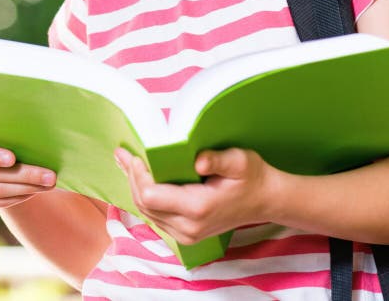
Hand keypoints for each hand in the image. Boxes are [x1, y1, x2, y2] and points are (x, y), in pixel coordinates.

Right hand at [0, 119, 55, 208]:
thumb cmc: (1, 123)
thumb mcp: (1, 118)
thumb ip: (10, 123)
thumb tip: (44, 126)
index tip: (13, 159)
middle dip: (24, 175)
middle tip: (50, 176)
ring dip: (25, 188)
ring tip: (48, 184)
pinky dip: (15, 197)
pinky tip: (34, 191)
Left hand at [114, 147, 280, 244]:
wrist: (265, 200)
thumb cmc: (252, 177)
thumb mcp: (240, 161)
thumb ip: (218, 159)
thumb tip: (197, 159)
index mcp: (198, 208)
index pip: (151, 196)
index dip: (138, 175)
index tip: (135, 154)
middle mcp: (188, 227)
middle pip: (144, 205)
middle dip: (132, 177)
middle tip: (123, 154)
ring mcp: (186, 234)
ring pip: (147, 212)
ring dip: (135, 187)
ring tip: (127, 162)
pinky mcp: (185, 234)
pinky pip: (156, 216)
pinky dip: (145, 197)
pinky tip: (141, 179)